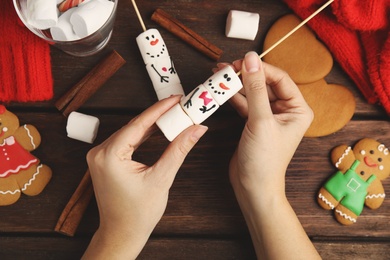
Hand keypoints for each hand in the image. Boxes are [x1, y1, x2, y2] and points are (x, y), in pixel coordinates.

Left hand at [82, 95, 207, 258]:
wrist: (122, 233)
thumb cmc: (138, 213)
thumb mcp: (162, 178)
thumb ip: (179, 150)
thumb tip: (196, 129)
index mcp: (110, 156)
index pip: (139, 124)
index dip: (160, 109)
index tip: (176, 99)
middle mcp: (99, 152)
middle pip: (134, 126)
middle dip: (157, 116)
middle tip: (179, 106)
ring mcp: (99, 156)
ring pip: (130, 132)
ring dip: (150, 125)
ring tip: (171, 115)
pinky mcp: (104, 160)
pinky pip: (125, 141)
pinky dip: (141, 135)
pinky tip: (156, 129)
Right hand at [228, 52, 312, 197]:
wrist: (253, 187)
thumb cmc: (264, 159)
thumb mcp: (260, 120)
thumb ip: (255, 88)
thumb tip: (251, 58)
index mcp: (298, 109)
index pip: (279, 78)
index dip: (260, 68)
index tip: (240, 61)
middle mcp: (286, 111)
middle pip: (264, 84)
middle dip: (245, 75)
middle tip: (226, 67)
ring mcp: (269, 117)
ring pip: (252, 93)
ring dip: (237, 85)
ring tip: (219, 75)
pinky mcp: (254, 123)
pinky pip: (245, 104)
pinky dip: (233, 97)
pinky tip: (222, 90)